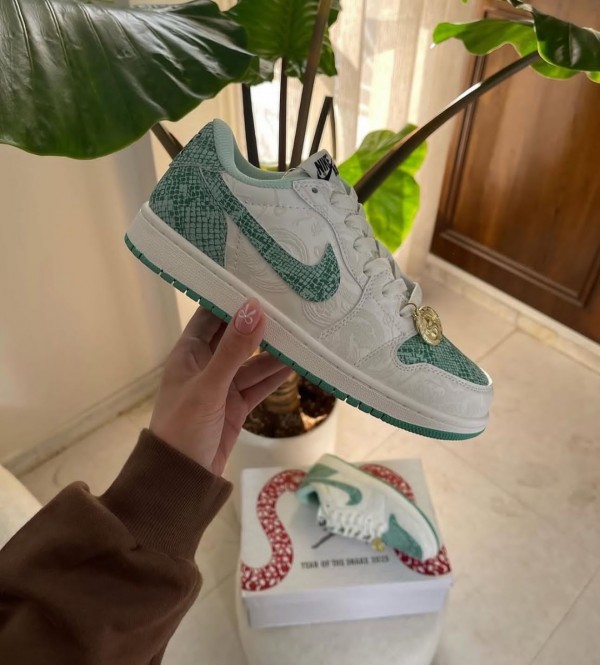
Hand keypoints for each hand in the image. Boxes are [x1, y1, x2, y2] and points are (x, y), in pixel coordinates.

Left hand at [150, 299, 289, 474]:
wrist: (180, 480)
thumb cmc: (183, 428)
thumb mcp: (209, 387)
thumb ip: (233, 350)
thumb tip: (254, 308)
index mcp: (188, 352)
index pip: (211, 315)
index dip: (232, 297)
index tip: (259, 279)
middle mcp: (206, 364)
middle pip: (236, 337)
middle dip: (260, 323)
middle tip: (290, 304)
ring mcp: (223, 386)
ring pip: (253, 362)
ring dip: (274, 351)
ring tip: (302, 333)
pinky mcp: (236, 406)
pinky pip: (259, 385)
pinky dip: (276, 376)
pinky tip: (298, 363)